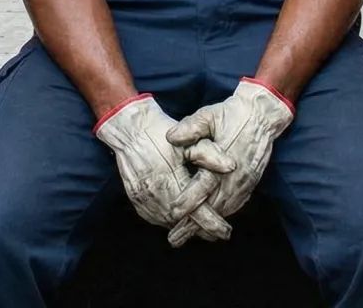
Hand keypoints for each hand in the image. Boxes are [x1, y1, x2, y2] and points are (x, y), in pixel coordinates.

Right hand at [93, 94, 234, 246]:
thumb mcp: (189, 138)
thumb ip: (211, 154)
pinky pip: (155, 217)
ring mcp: (144, 199)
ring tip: (202, 227)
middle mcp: (156, 194)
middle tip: (218, 232)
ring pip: (168, 222)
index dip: (213, 223)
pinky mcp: (137, 200)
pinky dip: (170, 220)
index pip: (196, 211)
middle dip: (201, 229)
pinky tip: (181, 218)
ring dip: (185, 226)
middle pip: (183, 222)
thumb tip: (232, 167)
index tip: (226, 231)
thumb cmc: (161, 132)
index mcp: (171, 180)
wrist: (130, 130)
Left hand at [166, 78, 294, 239]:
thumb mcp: (209, 115)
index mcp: (222, 162)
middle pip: (212, 208)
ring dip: (207, 225)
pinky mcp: (251, 183)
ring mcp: (245, 182)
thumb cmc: (232, 114)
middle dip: (192, 225)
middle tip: (174, 239)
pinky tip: (211, 223)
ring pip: (225, 210)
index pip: (202, 188)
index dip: (186, 202)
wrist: (262, 115)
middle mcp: (235, 177)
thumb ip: (191, 127)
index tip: (172, 213)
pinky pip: (235, 205)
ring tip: (188, 236)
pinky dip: (222, 215)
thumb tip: (171, 136)